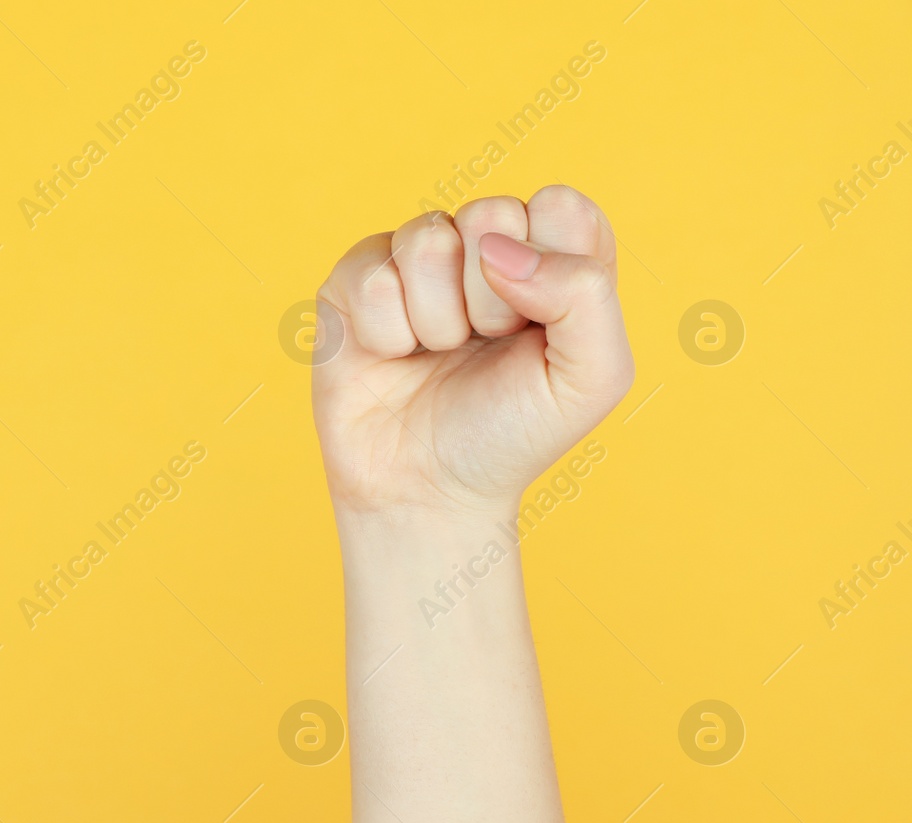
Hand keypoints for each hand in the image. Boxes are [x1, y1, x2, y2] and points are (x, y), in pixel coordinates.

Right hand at [312, 185, 633, 519]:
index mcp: (550, 255)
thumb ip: (586, 294)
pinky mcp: (353, 283)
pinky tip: (394, 357)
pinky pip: (370, 277)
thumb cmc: (511, 435)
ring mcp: (413, 261)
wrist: (427, 492)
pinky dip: (387, 335)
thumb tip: (499, 249)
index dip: (552, 271)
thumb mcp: (591, 379)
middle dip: (491, 302)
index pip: (559, 206)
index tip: (539, 331)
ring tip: (438, 354)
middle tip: (484, 346)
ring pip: (426, 240)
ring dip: (437, 321)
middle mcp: (482, 247)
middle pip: (490, 215)